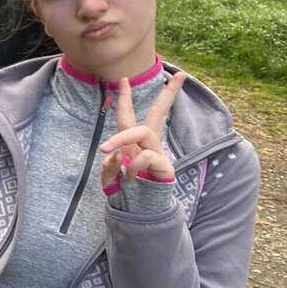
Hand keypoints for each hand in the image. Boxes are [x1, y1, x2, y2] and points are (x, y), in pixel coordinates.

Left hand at [99, 72, 187, 188]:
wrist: (139, 212)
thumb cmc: (124, 192)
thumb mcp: (109, 178)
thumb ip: (109, 166)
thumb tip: (113, 154)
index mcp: (133, 143)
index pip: (130, 117)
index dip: (126, 98)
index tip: (124, 78)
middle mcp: (147, 144)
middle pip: (158, 114)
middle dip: (168, 94)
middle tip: (180, 74)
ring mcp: (157, 153)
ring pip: (142, 131)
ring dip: (120, 137)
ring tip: (106, 149)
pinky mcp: (164, 166)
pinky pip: (144, 156)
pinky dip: (132, 165)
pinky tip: (130, 177)